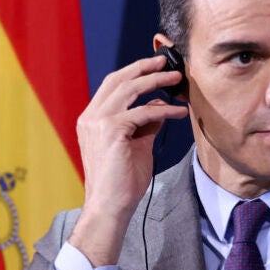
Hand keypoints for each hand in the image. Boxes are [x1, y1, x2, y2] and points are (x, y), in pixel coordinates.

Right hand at [68, 55, 187, 266]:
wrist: (110, 206)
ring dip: (155, 81)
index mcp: (91, 119)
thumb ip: (144, 124)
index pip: (111, 86)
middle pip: (118, 80)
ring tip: (176, 78)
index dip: (133, 72)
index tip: (154, 66)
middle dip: (144, 67)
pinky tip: (179, 113)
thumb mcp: (136, 145)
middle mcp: (90, 117)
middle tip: (166, 63)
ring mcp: (98, 122)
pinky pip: (143, 112)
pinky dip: (164, 110)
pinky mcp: (111, 131)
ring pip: (129, 89)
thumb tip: (159, 107)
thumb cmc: (121, 181)